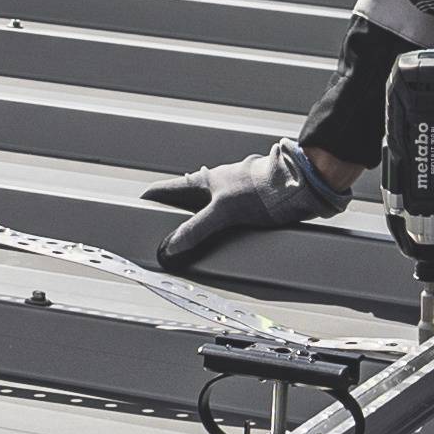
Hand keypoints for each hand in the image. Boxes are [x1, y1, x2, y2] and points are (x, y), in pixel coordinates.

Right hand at [147, 138, 353, 269]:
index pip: (165, 190)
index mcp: (202, 182)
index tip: (135, 212)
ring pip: (204, 217)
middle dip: (172, 223)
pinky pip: (224, 226)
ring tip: (189, 251)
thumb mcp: (222, 212)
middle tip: (162, 242)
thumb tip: (171, 247)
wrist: (298, 187)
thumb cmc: (263, 188)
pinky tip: (219, 249)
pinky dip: (217, 237)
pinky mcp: (247, 210)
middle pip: (184, 206)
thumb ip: (195, 230)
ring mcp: (231, 199)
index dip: (149, 201)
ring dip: (197, 232)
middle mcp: (214, 188)